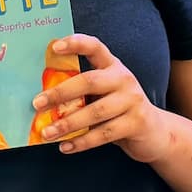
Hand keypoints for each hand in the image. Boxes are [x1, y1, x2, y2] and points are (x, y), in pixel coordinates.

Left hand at [32, 34, 174, 162]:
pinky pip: (104, 134)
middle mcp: (124, 79)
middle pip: (89, 81)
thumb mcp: (104, 92)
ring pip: (95, 112)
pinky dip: (82, 142)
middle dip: (60, 93)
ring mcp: (133, 101)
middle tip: (37, 104)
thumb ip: (81, 89)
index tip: (54, 47)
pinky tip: (65, 147)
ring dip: (67, 124)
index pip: (95, 47)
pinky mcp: (137, 124)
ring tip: (46, 132)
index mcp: (112, 66)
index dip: (76, 44)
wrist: (155, 132)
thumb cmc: (118, 108)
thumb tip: (42, 96)